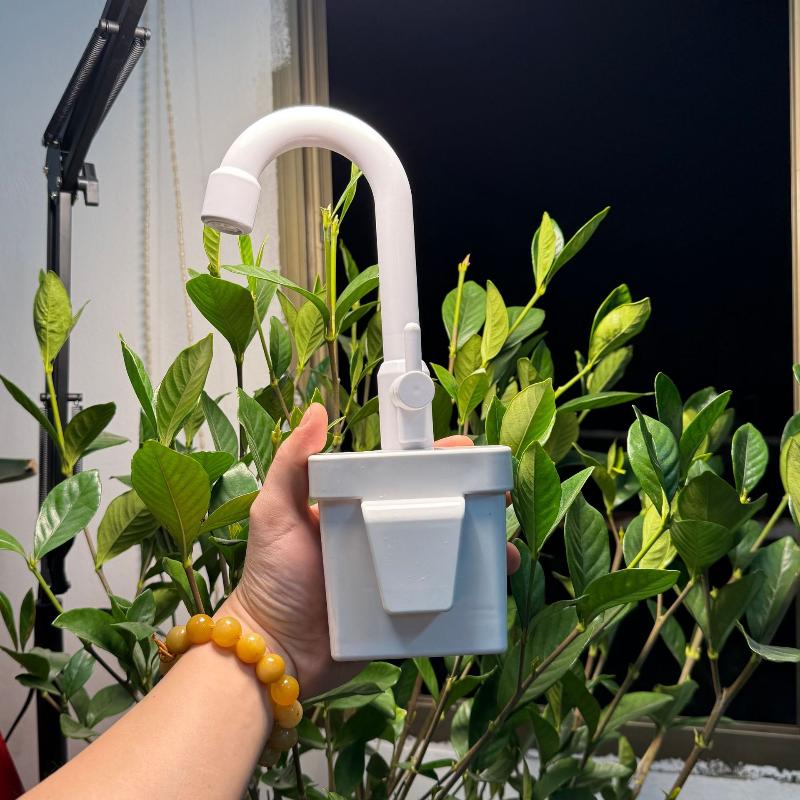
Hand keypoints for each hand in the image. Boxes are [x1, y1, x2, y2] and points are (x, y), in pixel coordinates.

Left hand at [226, 403, 519, 697]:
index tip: (465, 452)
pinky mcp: (403, 613)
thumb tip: (315, 410)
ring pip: (447, 555)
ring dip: (479, 549)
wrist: (275, 653)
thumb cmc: (271, 579)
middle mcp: (379, 537)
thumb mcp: (275, 514)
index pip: (401, 477)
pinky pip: (443, 599)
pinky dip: (470, 593)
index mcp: (356, 508)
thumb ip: (292, 465)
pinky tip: (491, 589)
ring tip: (502, 552)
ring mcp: (395, 577)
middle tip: (499, 501)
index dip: (435, 464)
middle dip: (471, 503)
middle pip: (434, 512)